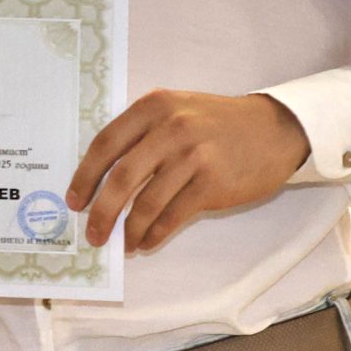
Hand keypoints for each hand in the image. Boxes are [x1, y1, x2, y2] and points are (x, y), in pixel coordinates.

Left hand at [66, 90, 310, 253]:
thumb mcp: (176, 111)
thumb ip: (141, 134)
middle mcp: (170, 128)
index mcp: (153, 107)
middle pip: (121, 177)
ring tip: (124, 243)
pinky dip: (155, 234)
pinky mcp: (212, 183)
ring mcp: (193, 156)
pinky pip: (173, 216)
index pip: (105, 144)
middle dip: (101, 211)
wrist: (274, 130)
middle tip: (93, 234)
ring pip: (147, 202)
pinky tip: (147, 241)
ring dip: (130, 229)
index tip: (75, 201)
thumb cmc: (216, 124)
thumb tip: (101, 180)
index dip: (85, 176)